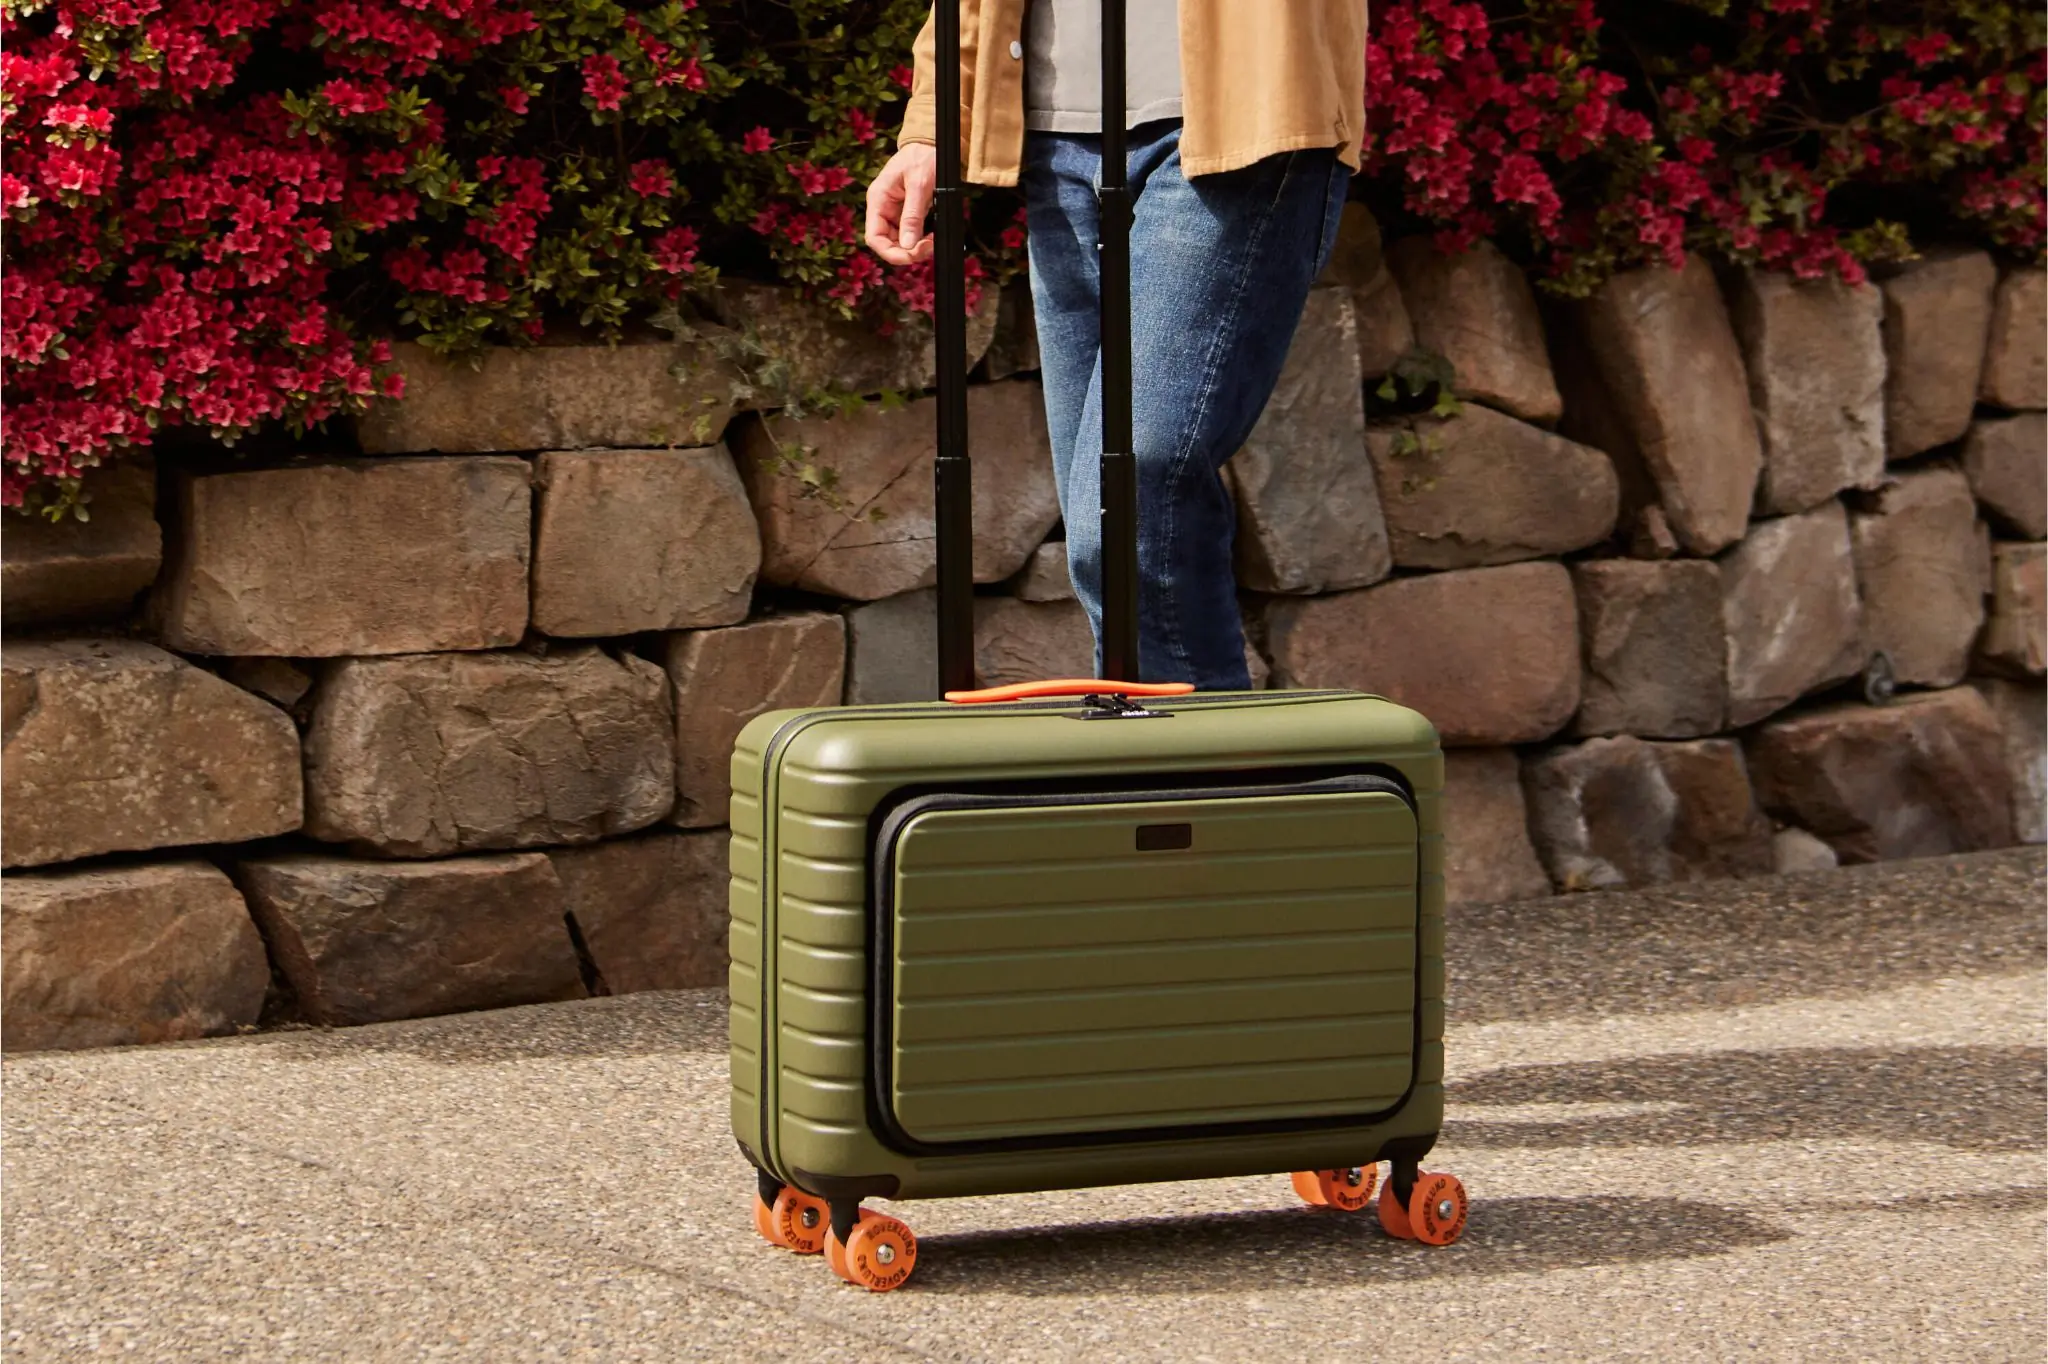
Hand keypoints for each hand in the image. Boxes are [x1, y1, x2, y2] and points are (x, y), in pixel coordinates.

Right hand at [865, 143, 937, 265]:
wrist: (931, 142)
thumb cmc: (923, 156)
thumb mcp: (919, 185)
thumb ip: (912, 215)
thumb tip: (907, 245)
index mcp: (878, 199)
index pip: (874, 238)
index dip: (891, 253)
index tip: (913, 254)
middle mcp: (882, 208)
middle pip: (887, 243)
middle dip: (906, 252)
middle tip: (928, 248)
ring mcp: (893, 211)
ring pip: (899, 241)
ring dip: (914, 248)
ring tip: (932, 241)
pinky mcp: (906, 212)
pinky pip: (909, 233)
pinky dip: (920, 239)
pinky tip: (931, 236)